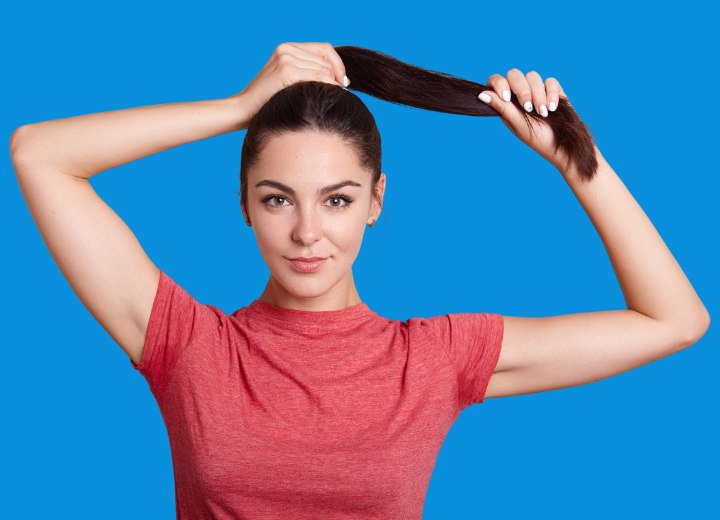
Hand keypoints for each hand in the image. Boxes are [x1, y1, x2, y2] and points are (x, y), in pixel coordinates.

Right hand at [229, 42, 348, 121]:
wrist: (244, 110)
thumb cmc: (267, 100)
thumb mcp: (286, 80)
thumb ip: (306, 71)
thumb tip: (338, 78)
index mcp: (287, 47)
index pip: (324, 49)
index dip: (338, 64)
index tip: (343, 82)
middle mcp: (286, 48)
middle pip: (326, 59)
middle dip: (337, 76)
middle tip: (341, 93)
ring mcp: (285, 58)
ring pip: (324, 69)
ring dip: (333, 84)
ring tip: (333, 98)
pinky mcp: (286, 71)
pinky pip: (318, 77)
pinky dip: (328, 87)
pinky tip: (329, 97)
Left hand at [478, 69, 570, 167]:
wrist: (561, 145)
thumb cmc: (536, 137)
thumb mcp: (517, 124)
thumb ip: (502, 107)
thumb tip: (481, 95)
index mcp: (506, 102)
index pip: (496, 80)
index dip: (499, 83)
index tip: (506, 97)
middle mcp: (519, 93)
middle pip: (514, 74)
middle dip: (522, 90)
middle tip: (528, 108)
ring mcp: (536, 89)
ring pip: (533, 76)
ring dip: (538, 95)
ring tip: (543, 113)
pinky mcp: (553, 90)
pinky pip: (550, 81)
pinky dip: (552, 94)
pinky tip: (552, 108)